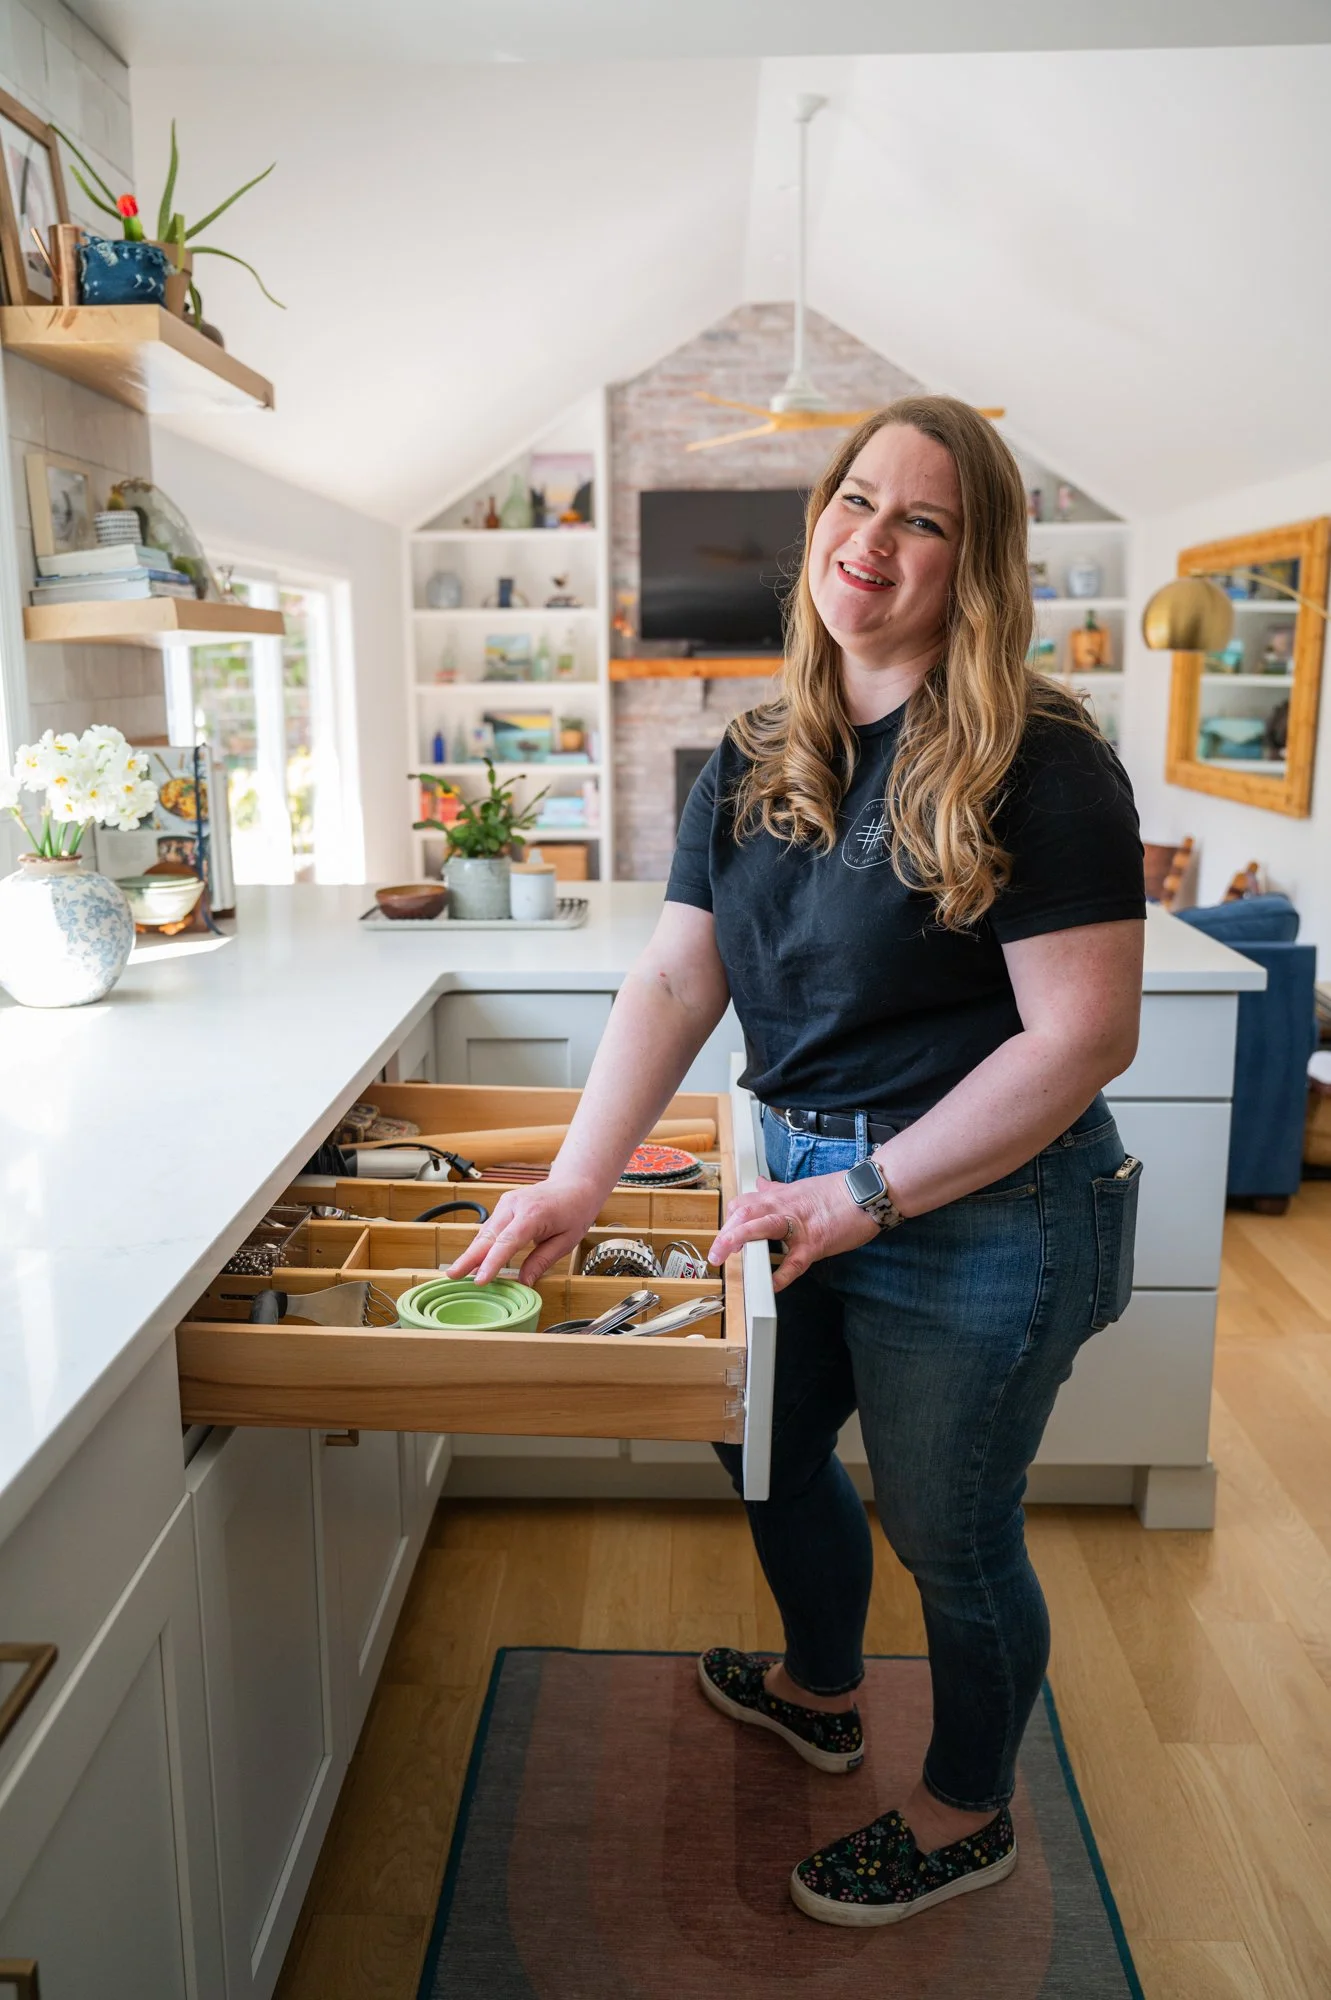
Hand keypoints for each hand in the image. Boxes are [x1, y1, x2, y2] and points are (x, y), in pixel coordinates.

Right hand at [445, 1177, 603, 1287]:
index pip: (507, 1242)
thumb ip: (541, 1261)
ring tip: (457, 1273)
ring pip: (485, 1231)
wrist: (574, 1185)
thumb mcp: (566, 1241)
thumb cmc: (574, 1211)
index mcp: (533, 1215)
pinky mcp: (504, 1205)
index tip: (479, 1280)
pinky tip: (471, 1260)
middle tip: (452, 1275)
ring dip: (471, 1252)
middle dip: (468, 1257)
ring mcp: (507, 1203)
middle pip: (487, 1235)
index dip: (491, 1263)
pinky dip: (480, 1244)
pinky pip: (489, 1227)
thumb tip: (524, 1283)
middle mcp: (515, 1205)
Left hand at [707, 1171, 878, 1291]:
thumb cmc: (836, 1192)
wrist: (867, 1192)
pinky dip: (781, 1275)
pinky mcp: (815, 1243)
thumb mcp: (800, 1187)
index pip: (743, 1204)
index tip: (723, 1235)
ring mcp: (798, 1225)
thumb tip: (759, 1184)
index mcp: (779, 1196)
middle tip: (715, 1255)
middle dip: (724, 1232)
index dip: (729, 1220)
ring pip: (762, 1226)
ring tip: (725, 1257)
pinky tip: (772, 1286)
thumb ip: (777, 1190)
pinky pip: (794, 1261)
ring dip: (739, 1239)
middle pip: (744, 1212)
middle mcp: (783, 1208)